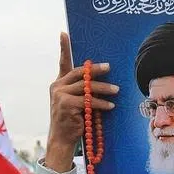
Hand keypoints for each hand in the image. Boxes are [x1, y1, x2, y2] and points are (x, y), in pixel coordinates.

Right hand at [47, 32, 116, 172]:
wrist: (62, 140)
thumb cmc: (73, 121)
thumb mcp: (77, 102)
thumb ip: (83, 90)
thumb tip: (102, 79)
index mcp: (59, 83)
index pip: (63, 62)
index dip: (63, 48)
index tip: (64, 33)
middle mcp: (57, 86)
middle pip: (79, 73)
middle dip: (95, 70)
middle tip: (110, 67)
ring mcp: (60, 95)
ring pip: (86, 87)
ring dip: (103, 88)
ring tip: (116, 90)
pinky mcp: (65, 105)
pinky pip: (87, 101)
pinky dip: (100, 103)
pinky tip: (110, 106)